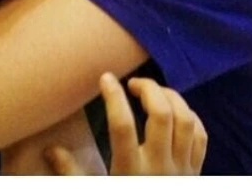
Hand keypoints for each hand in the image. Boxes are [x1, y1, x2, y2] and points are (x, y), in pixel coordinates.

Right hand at [44, 73, 207, 174]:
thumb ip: (72, 173)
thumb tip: (50, 149)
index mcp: (129, 172)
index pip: (121, 126)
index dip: (113, 97)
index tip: (106, 78)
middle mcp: (158, 167)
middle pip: (162, 115)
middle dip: (149, 89)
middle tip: (133, 83)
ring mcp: (182, 169)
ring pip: (185, 120)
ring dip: (172, 98)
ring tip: (154, 91)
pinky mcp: (196, 172)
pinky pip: (201, 136)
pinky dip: (191, 116)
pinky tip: (176, 110)